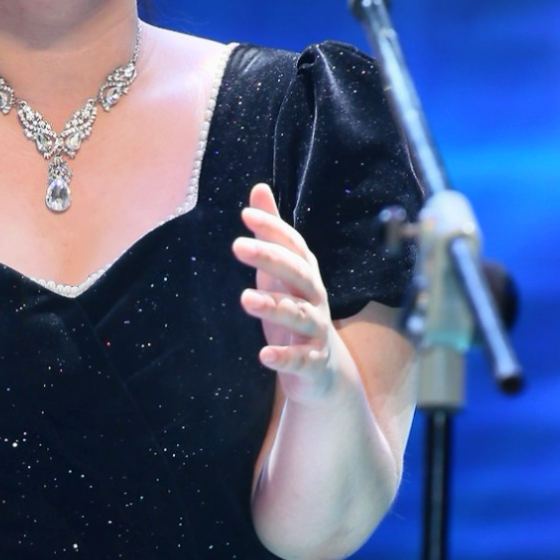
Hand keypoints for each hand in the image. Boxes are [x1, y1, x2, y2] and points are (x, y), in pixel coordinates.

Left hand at [232, 182, 340, 404]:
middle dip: (269, 258)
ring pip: (298, 314)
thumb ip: (271, 234)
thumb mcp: (281, 271)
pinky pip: (300, 358)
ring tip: (245, 299)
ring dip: (273, 306)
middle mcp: (315, 297)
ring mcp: (316, 329)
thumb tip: (259, 189)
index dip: (273, 229)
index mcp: (306, 273)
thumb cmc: (296, 309)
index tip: (246, 215)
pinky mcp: (312, 361)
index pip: (293, 245)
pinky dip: (284, 357)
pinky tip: (264, 355)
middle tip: (237, 246)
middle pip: (296, 273)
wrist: (322, 370)